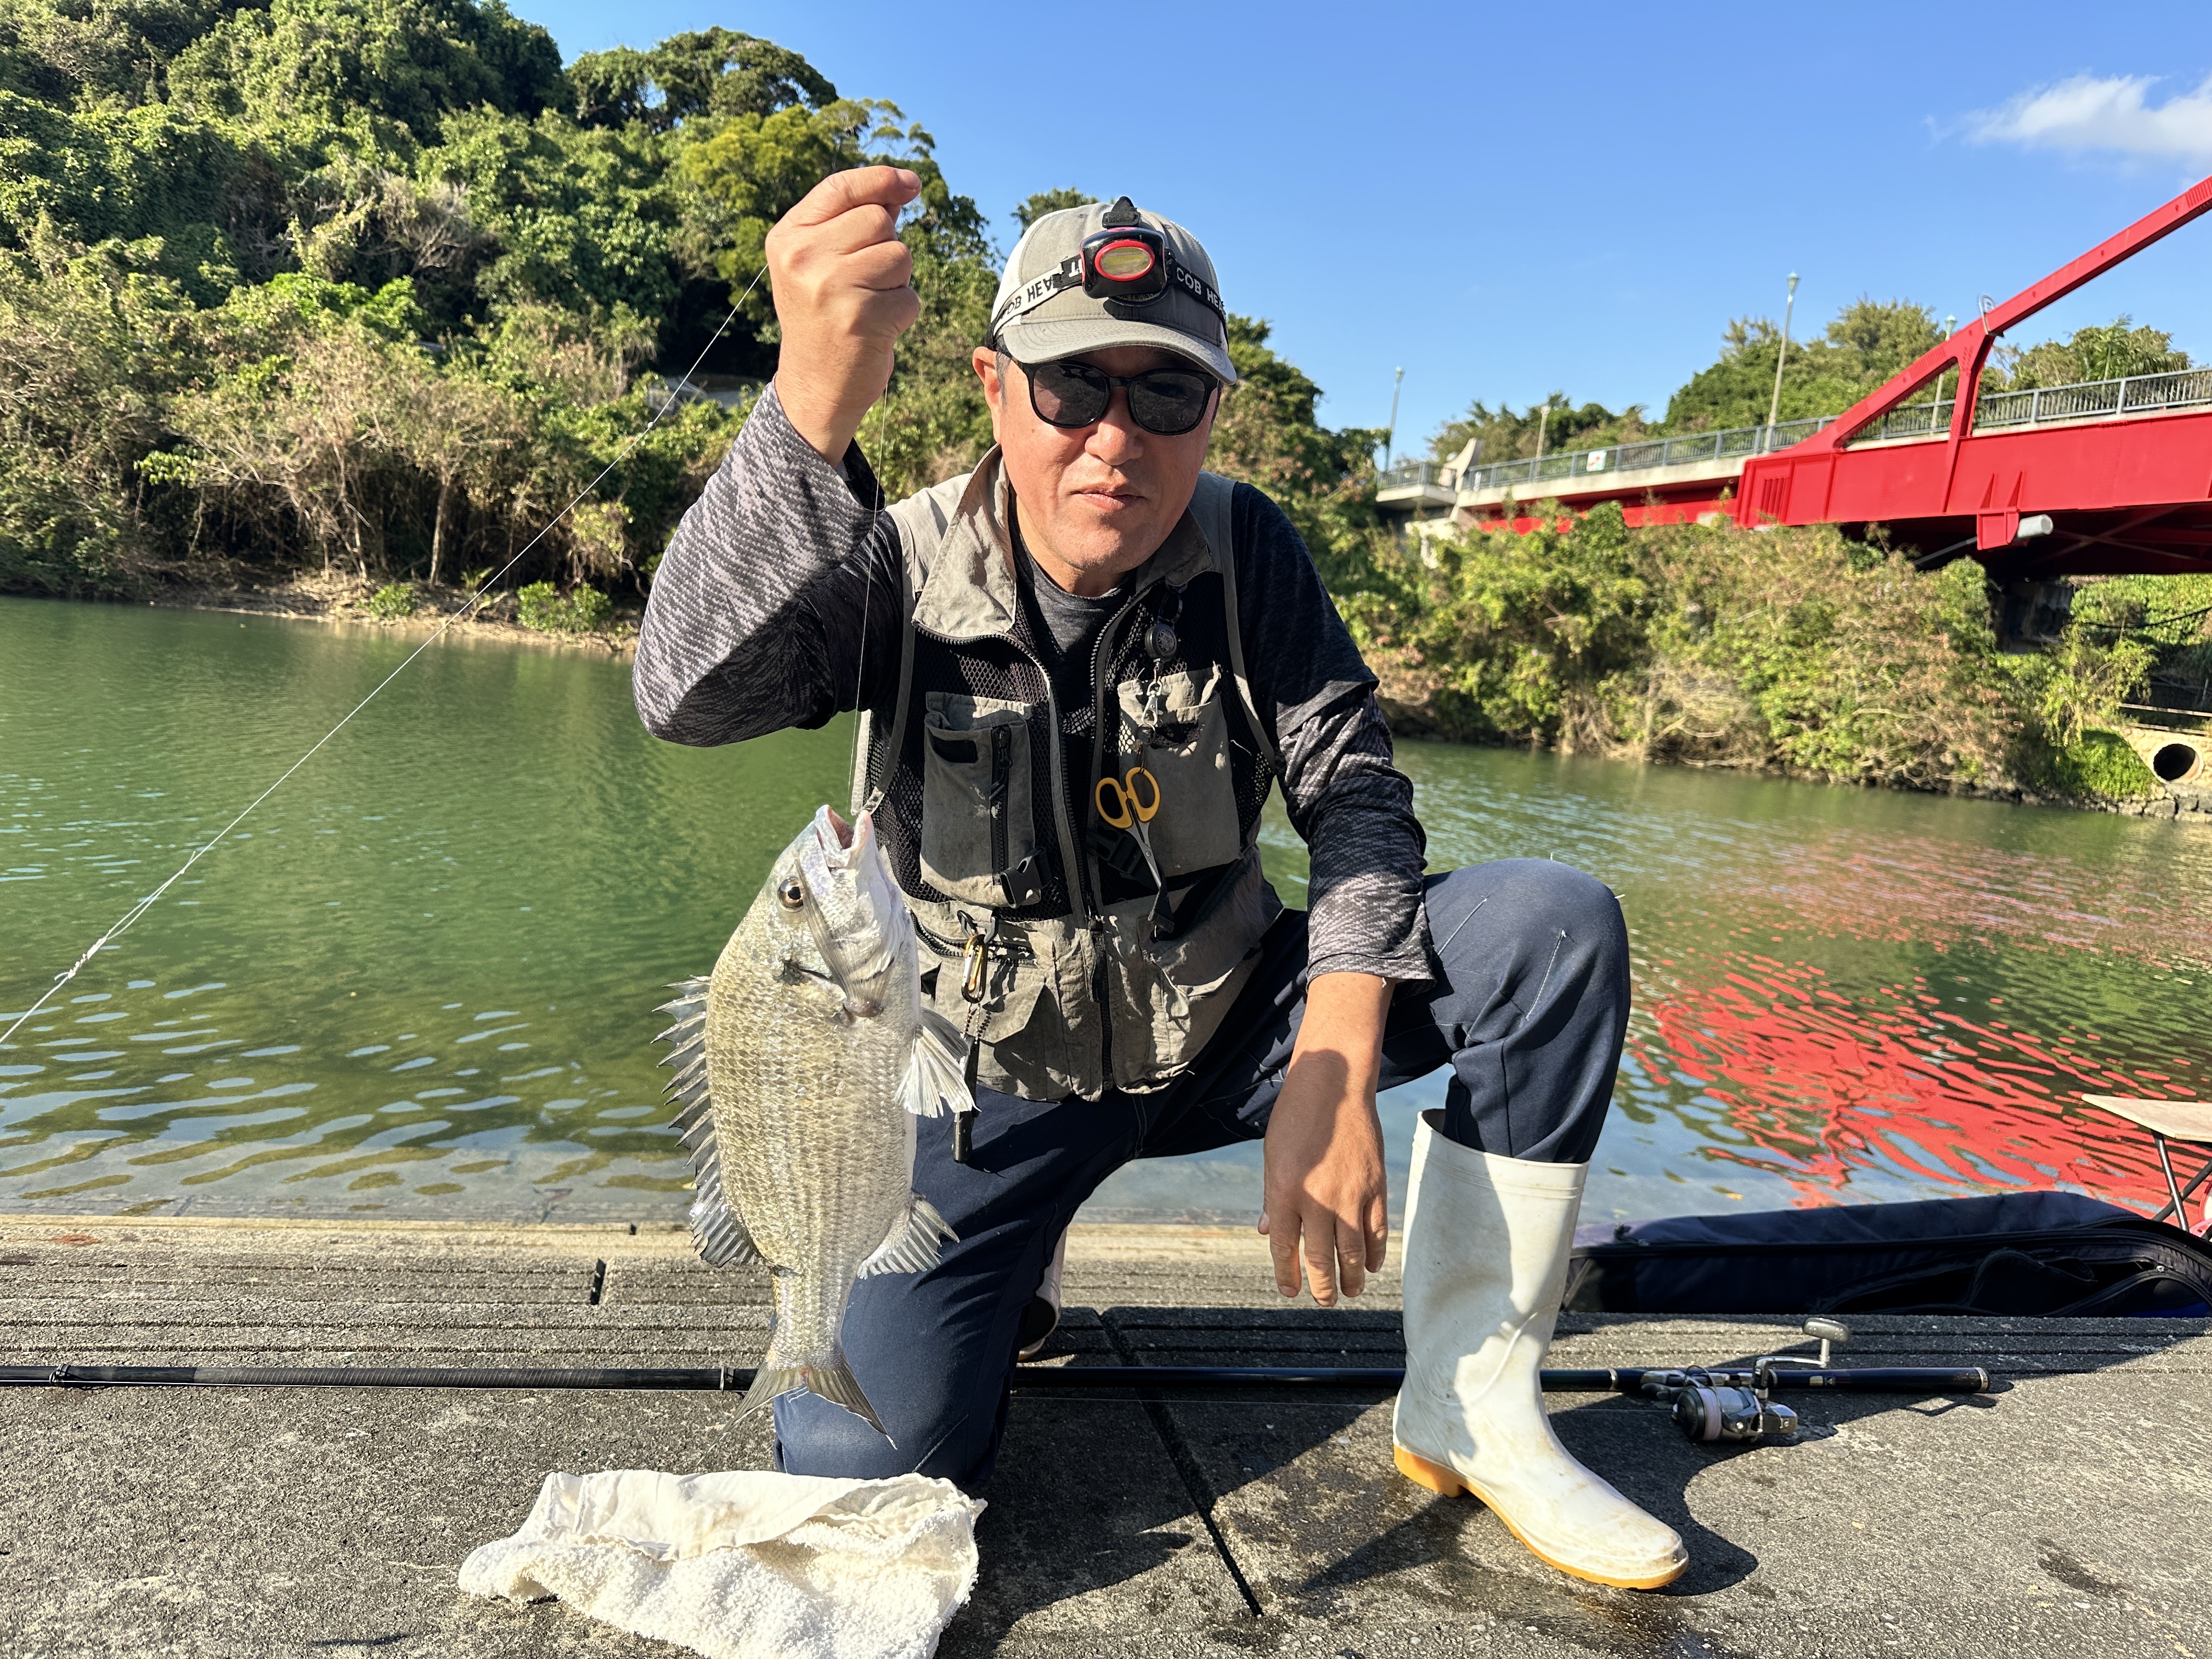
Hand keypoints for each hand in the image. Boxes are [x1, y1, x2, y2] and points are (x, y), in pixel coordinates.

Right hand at [765, 165, 922, 462]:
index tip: (910, 183)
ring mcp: (831, 288)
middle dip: (886, 246)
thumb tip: (900, 186)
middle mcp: (803, 258)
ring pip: (899, 255)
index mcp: (788, 238)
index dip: (880, 180)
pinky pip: (909, 296)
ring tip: (868, 303)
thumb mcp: (820, 262)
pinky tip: (876, 328)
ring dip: (897, 280)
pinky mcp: (861, 319)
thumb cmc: (824, 317)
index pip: (840, 188)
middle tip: (864, 280)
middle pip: (878, 220)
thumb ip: (852, 222)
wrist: (814, 386)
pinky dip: (903, 312)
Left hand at [1259, 973, 1391, 1305]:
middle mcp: (1317, 1198)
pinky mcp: (1375, 1186)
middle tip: (1324, 1302)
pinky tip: (1371, 1265)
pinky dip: (1375, 1252)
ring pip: (1353, 1250)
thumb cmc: (1295, 1120)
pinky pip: (1377, 1230)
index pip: (1285, 1247)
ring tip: (1350, 1293)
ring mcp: (1350, 1194)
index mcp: (1285, 1192)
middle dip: (1322, 1285)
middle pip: (1321, 1257)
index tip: (1290, 1292)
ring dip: (1351, 1277)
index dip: (1287, 1274)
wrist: (1333, 1086)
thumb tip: (1269, 1233)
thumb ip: (1273, 1199)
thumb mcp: (1272, 1157)